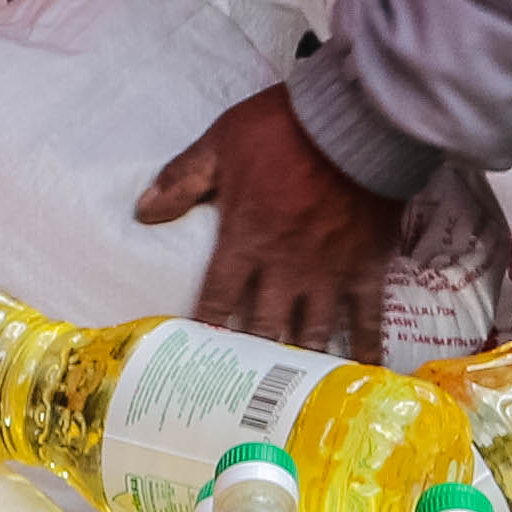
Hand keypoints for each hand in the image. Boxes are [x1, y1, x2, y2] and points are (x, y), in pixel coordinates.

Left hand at [143, 83, 403, 359]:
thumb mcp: (221, 144)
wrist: (353, 122)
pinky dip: (366, 345)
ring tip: (292, 388)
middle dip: (252, 357)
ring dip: (301, 360)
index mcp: (245, 240)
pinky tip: (364, 368)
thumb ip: (183, 179)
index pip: (218, 298)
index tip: (198, 357)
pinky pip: (367, 315)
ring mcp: (328, 273)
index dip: (207, 329)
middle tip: (244, 386)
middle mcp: (284, 268)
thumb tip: (144, 211)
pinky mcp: (366, 268)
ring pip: (312, 331)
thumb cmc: (284, 129)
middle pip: (264, 326)